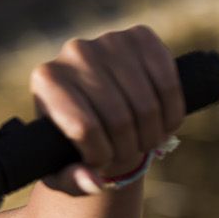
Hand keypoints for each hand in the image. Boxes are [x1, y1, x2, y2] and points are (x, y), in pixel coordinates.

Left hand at [29, 25, 183, 195]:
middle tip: (126, 158)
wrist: (99, 108)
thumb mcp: (61, 168)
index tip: (99, 165)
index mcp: (46, 80)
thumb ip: (71, 180)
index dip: (100, 155)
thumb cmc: (73, 143)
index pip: (83, 127)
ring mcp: (109, 40)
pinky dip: (172, 112)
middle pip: (118, 119)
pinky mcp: (141, 37)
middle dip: (128, 150)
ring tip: (143, 144)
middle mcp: (74, 52)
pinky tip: (164, 124)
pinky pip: (168, 82)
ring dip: (151, 135)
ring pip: (146, 105)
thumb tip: (94, 180)